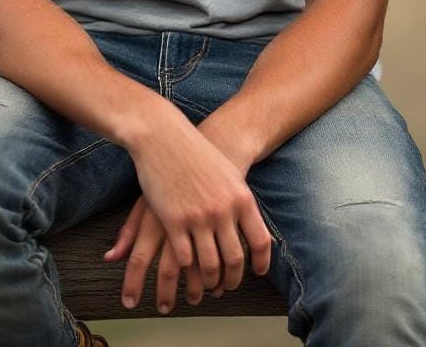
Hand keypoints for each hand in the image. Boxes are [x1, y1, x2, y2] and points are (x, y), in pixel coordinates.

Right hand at [106, 110, 273, 312]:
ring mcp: (198, 217)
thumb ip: (240, 202)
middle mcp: (223, 210)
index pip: (261, 241)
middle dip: (231, 280)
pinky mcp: (173, 220)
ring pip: (209, 265)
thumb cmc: (197, 153)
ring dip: (207, 283)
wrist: (164, 136)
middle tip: (226, 288)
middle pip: (234, 259)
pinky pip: (184, 257)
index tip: (257, 273)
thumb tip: (252, 229)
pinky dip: (186, 269)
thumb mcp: (228, 174)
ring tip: (205, 289)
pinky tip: (185, 271)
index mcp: (241, 198)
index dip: (261, 263)